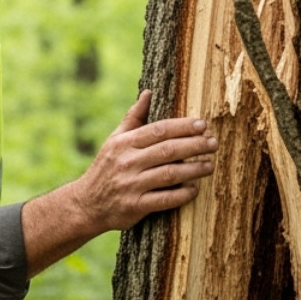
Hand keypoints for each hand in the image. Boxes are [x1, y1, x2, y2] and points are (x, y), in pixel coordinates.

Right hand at [70, 90, 215, 233]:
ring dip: (194, 169)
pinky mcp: (135, 206)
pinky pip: (164, 200)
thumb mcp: (114, 140)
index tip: (203, 124)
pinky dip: (182, 194)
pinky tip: (195, 189)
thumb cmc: (106, 167)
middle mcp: (127, 162)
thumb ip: (133, 117)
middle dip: (194, 145)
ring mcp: (131, 185)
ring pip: (169, 174)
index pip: (159, 130)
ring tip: (210, 165)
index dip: (183, 126)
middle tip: (214, 142)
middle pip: (168, 150)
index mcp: (124, 143)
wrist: (86, 204)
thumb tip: (149, 93)